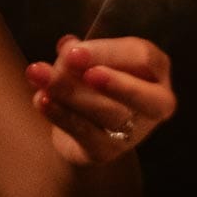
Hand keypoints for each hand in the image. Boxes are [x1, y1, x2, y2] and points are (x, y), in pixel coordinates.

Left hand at [25, 35, 175, 165]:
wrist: (80, 124)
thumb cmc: (91, 80)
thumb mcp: (87, 59)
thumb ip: (80, 52)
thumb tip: (68, 46)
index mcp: (156, 69)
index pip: (141, 56)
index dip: (108, 52)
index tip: (73, 51)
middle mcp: (156, 102)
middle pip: (140, 93)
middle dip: (109, 80)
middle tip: (72, 64)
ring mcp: (136, 131)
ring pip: (109, 113)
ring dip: (71, 92)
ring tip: (40, 76)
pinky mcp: (109, 151)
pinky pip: (86, 132)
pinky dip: (61, 114)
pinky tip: (41, 99)